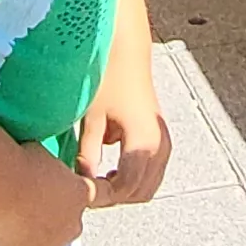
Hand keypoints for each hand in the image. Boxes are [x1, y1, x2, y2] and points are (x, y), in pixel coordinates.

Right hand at [0, 143, 89, 245]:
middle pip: (67, 225)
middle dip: (51, 217)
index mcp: (82, 194)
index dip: (85, 194)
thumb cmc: (19, 159)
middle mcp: (72, 226)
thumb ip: (51, 172)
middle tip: (25, 203)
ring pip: (42, 245)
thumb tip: (41, 174)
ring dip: (30, 235)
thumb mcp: (44, 155)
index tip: (79, 191)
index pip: (103, 195)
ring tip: (6, 215)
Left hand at [77, 75, 171, 206]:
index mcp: (143, 142)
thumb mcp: (91, 118)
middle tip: (87, 193)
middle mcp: (160, 145)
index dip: (102, 196)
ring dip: (125, 189)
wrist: (127, 49)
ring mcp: (164, 141)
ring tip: (97, 183)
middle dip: (114, 196)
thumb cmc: (107, 77)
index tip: (81, 196)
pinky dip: (133, 179)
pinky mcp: (161, 137)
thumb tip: (81, 182)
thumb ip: (88, 153)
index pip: (125, 187)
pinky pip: (152, 172)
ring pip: (149, 184)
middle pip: (141, 191)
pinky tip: (110, 171)